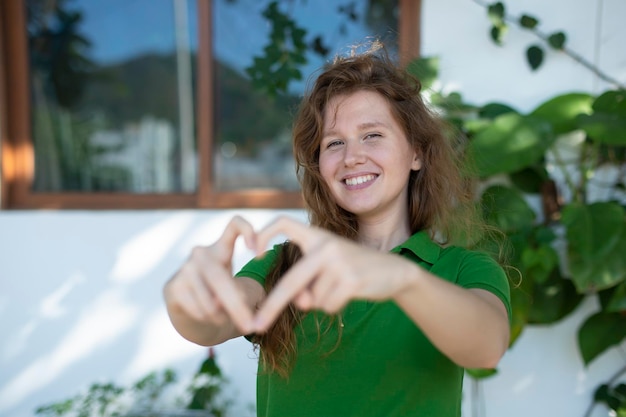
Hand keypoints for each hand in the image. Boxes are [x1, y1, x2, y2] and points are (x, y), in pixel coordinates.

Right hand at [164, 216, 256, 334]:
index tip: (260, 254)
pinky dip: (208, 319)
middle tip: (250, 326)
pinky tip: (207, 316)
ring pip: (210, 301)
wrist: (194, 312)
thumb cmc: (223, 297)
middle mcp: (200, 253)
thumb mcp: (238, 291)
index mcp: (221, 248)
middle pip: (222, 278)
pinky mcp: (172, 287)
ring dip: (222, 316)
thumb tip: (229, 305)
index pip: (234, 224)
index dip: (249, 231)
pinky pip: (197, 309)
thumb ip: (240, 294)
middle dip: (237, 307)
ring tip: (223, 316)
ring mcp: (184, 269)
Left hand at [252, 216, 412, 331]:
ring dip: (322, 301)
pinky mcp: (351, 280)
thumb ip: (307, 283)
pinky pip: (328, 305)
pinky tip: (350, 293)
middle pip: (290, 281)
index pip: (284, 223)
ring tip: (342, 286)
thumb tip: (300, 303)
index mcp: (316, 236)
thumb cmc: (353, 269)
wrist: (394, 270)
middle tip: (256, 327)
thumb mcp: (327, 270)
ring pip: (312, 299)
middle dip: (272, 306)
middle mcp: (325, 245)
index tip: (252, 251)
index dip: (264, 234)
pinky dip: (334, 306)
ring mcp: (339, 262)